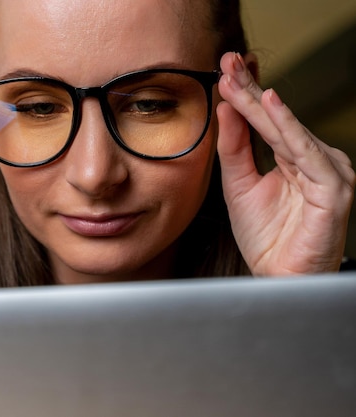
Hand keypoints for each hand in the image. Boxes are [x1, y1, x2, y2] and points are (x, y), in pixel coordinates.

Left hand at [216, 52, 354, 275]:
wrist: (277, 277)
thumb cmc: (264, 236)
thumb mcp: (239, 185)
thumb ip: (234, 149)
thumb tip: (226, 108)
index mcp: (293, 157)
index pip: (266, 120)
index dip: (245, 95)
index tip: (223, 70)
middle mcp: (313, 160)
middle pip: (277, 119)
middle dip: (249, 89)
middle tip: (228, 61)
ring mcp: (327, 172)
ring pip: (288, 131)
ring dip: (260, 103)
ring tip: (237, 78)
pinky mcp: (333, 188)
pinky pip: (306, 152)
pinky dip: (288, 127)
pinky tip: (270, 105)